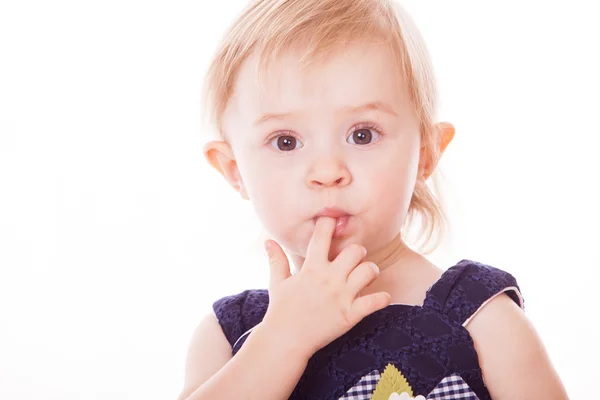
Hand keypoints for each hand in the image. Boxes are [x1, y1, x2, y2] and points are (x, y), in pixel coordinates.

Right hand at [261, 217, 391, 355]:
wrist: (285, 340)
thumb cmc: (281, 310)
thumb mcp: (278, 282)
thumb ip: (277, 259)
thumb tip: (268, 240)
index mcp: (312, 267)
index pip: (323, 234)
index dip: (329, 223)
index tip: (332, 223)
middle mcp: (329, 278)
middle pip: (355, 250)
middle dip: (357, 251)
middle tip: (353, 259)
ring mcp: (341, 296)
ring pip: (369, 271)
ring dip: (370, 271)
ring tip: (365, 276)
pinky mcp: (350, 315)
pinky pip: (375, 302)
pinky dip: (382, 298)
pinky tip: (381, 297)